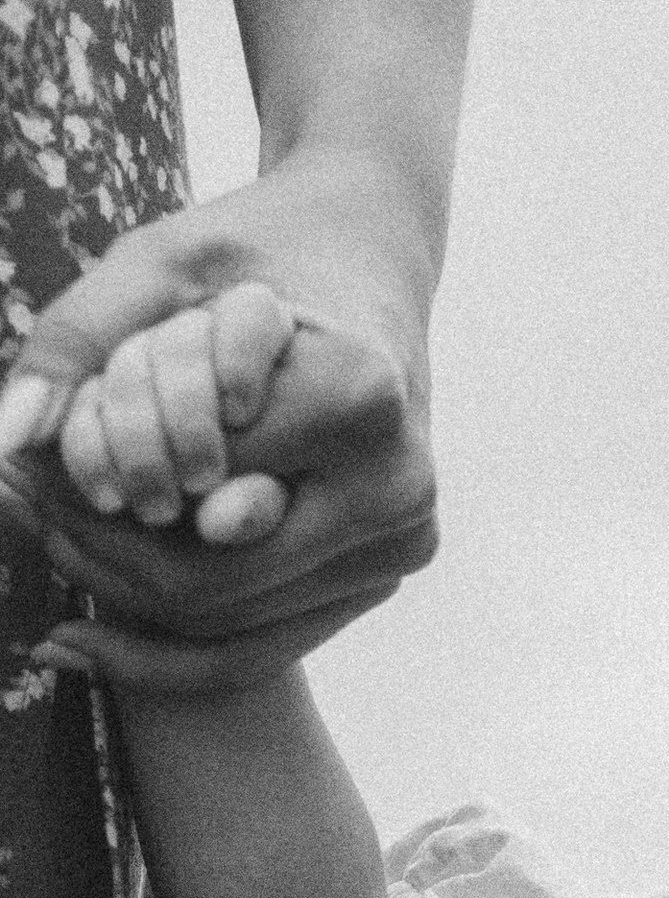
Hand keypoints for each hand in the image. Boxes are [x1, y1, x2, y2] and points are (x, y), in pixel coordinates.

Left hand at [0, 148, 438, 638]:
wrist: (368, 255)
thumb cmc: (257, 248)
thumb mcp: (156, 263)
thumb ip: (76, 341)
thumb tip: (6, 439)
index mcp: (356, 400)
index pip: (186, 488)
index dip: (84, 488)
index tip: (18, 467)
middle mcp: (397, 489)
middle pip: (206, 584)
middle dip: (95, 554)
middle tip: (17, 506)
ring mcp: (400, 545)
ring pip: (224, 627)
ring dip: (118, 593)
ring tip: (45, 537)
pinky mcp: (383, 576)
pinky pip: (259, 646)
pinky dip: (163, 649)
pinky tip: (76, 638)